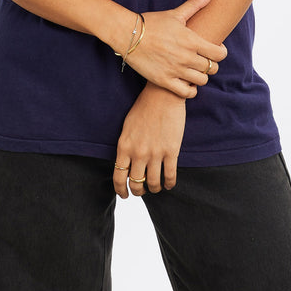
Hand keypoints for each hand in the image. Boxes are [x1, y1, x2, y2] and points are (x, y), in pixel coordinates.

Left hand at [113, 82, 185, 198]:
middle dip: (138, 191)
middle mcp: (138, 153)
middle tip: (142, 191)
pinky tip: (169, 184)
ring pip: (153, 184)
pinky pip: (169, 176)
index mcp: (124, 146)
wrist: (162, 95)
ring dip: (155, 189)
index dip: (120, 190)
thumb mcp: (127, 127)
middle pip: (136, 183)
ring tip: (156, 187)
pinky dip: (169, 184)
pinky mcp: (171, 151)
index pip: (118, 177)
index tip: (124, 195)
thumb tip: (125, 163)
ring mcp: (155, 153)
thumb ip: (126, 146)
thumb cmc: (144, 108)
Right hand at [123, 0, 226, 98]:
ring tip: (194, 70)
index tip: (216, 49)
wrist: (127, 34)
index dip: (221, 52)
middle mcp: (186, 57)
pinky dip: (191, 90)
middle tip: (204, 60)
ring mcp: (175, 70)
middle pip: (212, 68)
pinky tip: (186, 82)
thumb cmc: (152, 22)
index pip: (220, 54)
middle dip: (211, 64)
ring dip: (201, 76)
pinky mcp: (164, 81)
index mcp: (191, 40)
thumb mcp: (176, 13)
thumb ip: (197, 3)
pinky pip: (187, 93)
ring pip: (201, 81)